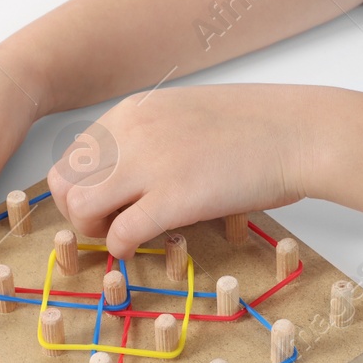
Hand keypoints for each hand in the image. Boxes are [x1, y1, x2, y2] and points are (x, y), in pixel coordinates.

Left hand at [46, 83, 315, 259]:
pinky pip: (120, 234)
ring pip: (80, 208)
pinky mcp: (174, 199)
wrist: (299, 133)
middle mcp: (130, 134)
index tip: (107, 205)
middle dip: (78, 212)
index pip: (72, 156)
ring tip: (124, 235)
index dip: (81, 188)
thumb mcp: (187, 114)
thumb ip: (150, 137)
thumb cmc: (258, 128)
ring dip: (95, 230)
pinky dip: (123, 249)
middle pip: (64, 183)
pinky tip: (142, 248)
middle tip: (108, 225)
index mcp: (132, 112)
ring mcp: (150, 165)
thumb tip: (129, 173)